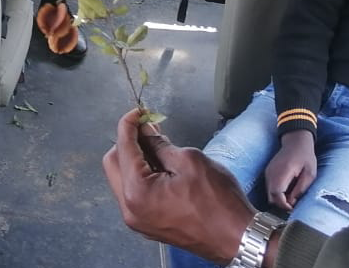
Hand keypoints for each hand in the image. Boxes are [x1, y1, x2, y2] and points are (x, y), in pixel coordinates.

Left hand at [103, 109, 256, 264]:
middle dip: (127, 141)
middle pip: (113, 163)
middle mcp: (130, 209)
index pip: (123, 148)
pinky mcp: (147, 224)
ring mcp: (137, 219)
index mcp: (137, 192)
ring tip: (156, 143)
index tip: (139, 112)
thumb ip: (160, 144)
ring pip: (122, 179)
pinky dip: (141, 174)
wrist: (235, 236)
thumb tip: (146, 130)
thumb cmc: (218, 201)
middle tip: (147, 127)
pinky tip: (159, 163)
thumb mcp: (189, 161)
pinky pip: (134, 193)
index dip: (129, 124)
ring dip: (134, 158)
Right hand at [264, 131, 315, 211]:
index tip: (292, 207)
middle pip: (271, 197)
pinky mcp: (268, 173)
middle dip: (281, 204)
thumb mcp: (310, 174)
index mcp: (283, 171)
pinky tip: (287, 190)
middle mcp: (272, 172)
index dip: (283, 204)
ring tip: (291, 197)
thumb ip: (301, 189)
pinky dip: (277, 193)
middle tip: (293, 204)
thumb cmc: (305, 156)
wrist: (296, 141)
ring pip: (269, 194)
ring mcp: (268, 172)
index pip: (276, 194)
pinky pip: (269, 188)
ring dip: (279, 199)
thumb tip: (292, 202)